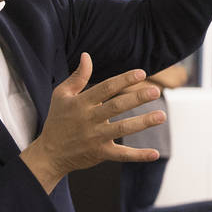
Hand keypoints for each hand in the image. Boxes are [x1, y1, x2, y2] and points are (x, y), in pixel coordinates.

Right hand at [22, 54, 163, 191]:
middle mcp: (89, 120)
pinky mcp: (100, 154)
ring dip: (143, 122)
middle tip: (156, 91)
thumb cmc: (58, 120)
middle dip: (137, 98)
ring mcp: (95, 137)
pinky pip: (122, 155)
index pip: (106, 88)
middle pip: (116, 106)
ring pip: (122, 129)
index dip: (124, 80)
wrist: (50, 154)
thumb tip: (86, 56)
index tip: (141, 73)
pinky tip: (155, 154)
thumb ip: (77, 77)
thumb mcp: (61, 95)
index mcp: (81, 103)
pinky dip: (138, 156)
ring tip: (161, 115)